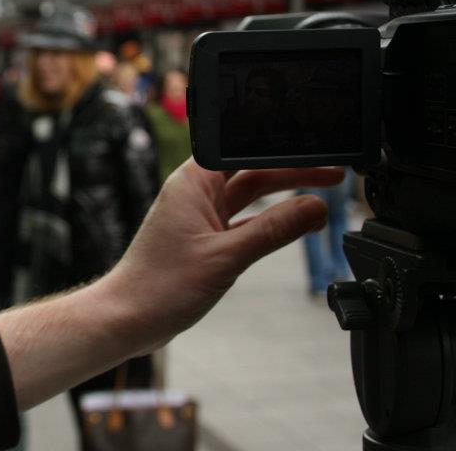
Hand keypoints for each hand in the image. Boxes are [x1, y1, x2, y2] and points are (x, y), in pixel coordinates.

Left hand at [0, 159, 343, 410]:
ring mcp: (201, 215)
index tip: (315, 144)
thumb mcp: (227, 256)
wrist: (129, 318)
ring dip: (285, 193)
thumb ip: (274, 230)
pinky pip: (246, 220)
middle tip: (333, 169)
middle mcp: (196, 192)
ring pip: (251, 195)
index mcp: (193, 181)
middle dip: (292, 168)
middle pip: (252, 169)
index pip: (242, 149)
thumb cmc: (162, 285)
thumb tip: (316, 207)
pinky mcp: (205, 237)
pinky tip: (299, 221)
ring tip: (326, 188)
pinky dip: (271, 221)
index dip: (279, 144)